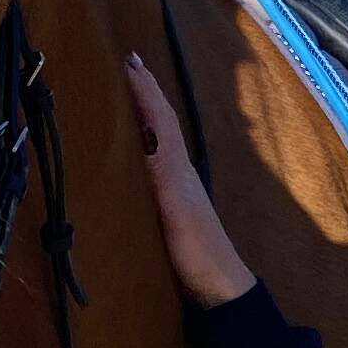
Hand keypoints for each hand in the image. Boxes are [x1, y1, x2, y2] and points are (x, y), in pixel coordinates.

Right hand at [124, 56, 255, 307]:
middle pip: (161, 123)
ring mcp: (176, 187)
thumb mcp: (177, 213)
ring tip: (129, 90)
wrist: (219, 287)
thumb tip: (145, 138)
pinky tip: (137, 144)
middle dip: (146, 92)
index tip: (129, 60)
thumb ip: (162, 178)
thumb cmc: (198, 252)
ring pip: (159, 138)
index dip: (146, 91)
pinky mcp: (171, 205)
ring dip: (145, 112)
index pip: (160, 120)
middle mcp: (178, 171)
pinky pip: (155, 160)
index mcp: (178, 169)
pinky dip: (144, 141)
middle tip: (128, 62)